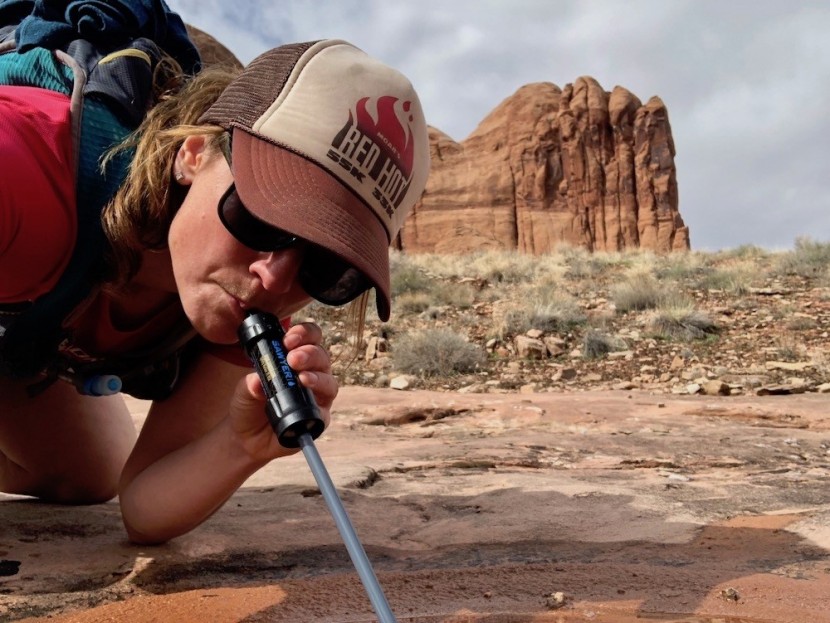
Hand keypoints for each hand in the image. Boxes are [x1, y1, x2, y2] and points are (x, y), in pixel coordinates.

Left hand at [228, 322, 336, 460]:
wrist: (247, 438)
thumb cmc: (249, 407)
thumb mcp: (243, 392)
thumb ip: (250, 385)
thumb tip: (256, 380)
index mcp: (295, 359)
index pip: (309, 338)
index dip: (303, 334)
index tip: (288, 339)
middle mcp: (311, 373)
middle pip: (321, 355)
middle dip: (309, 353)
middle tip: (292, 358)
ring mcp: (317, 395)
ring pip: (328, 378)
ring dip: (316, 374)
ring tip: (301, 377)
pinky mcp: (320, 417)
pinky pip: (325, 405)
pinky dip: (318, 395)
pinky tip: (307, 390)